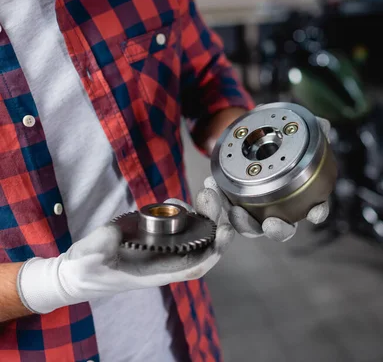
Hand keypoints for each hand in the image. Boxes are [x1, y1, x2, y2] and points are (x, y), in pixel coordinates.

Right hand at [17, 192, 231, 314]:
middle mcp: (167, 260)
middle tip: (211, 194)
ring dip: (204, 210)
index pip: (196, 265)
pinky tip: (177, 199)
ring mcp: (163, 246)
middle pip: (203, 242)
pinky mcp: (154, 234)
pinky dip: (183, 208)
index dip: (214, 250)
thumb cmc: (85, 271)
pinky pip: (178, 221)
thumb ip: (101, 248)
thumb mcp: (89, 260)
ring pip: (195, 229)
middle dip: (215, 218)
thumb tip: (115, 233)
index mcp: (158, 272)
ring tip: (204, 189)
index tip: (225, 231)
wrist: (77, 270)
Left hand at [202, 117, 331, 242]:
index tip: (315, 214)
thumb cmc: (276, 143)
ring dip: (243, 223)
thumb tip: (323, 124)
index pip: (316, 210)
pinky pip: (225, 211)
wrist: (247, 142)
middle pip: (282, 231)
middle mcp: (280, 212)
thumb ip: (309, 129)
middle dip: (278, 231)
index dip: (318, 213)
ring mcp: (256, 213)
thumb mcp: (293, 133)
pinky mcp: (232, 208)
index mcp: (301, 197)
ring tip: (235, 210)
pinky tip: (212, 185)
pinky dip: (219, 201)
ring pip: (252, 228)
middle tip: (270, 224)